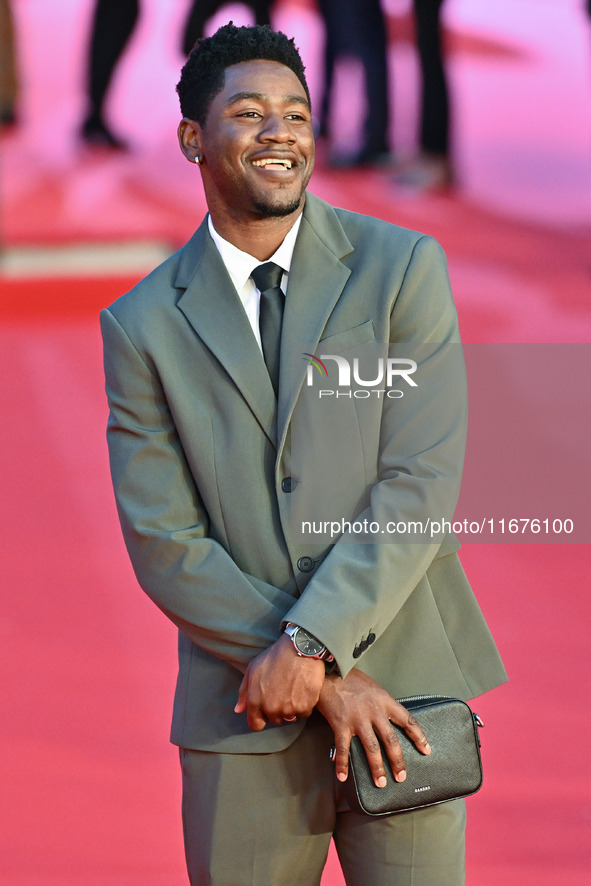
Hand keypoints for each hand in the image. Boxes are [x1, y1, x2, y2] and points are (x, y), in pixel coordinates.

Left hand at [234, 633, 324, 730]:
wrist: (300, 648)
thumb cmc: (275, 656)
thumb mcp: (253, 669)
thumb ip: (244, 692)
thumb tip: (239, 710)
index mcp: (255, 700)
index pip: (255, 725)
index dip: (261, 719)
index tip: (267, 711)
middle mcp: (271, 708)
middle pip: (275, 720)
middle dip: (278, 710)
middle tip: (283, 692)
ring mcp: (288, 709)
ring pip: (290, 717)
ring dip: (292, 708)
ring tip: (294, 689)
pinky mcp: (305, 707)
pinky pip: (304, 713)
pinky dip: (305, 704)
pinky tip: (303, 689)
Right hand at [317, 670, 430, 786]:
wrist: (329, 672)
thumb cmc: (351, 679)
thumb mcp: (374, 687)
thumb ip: (382, 704)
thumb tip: (388, 720)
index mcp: (384, 701)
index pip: (407, 720)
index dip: (418, 737)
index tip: (426, 750)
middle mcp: (374, 711)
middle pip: (391, 740)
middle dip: (397, 761)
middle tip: (401, 776)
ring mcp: (357, 719)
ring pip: (371, 748)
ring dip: (377, 768)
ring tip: (380, 782)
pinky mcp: (341, 724)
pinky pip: (343, 748)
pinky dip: (343, 764)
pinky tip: (343, 776)